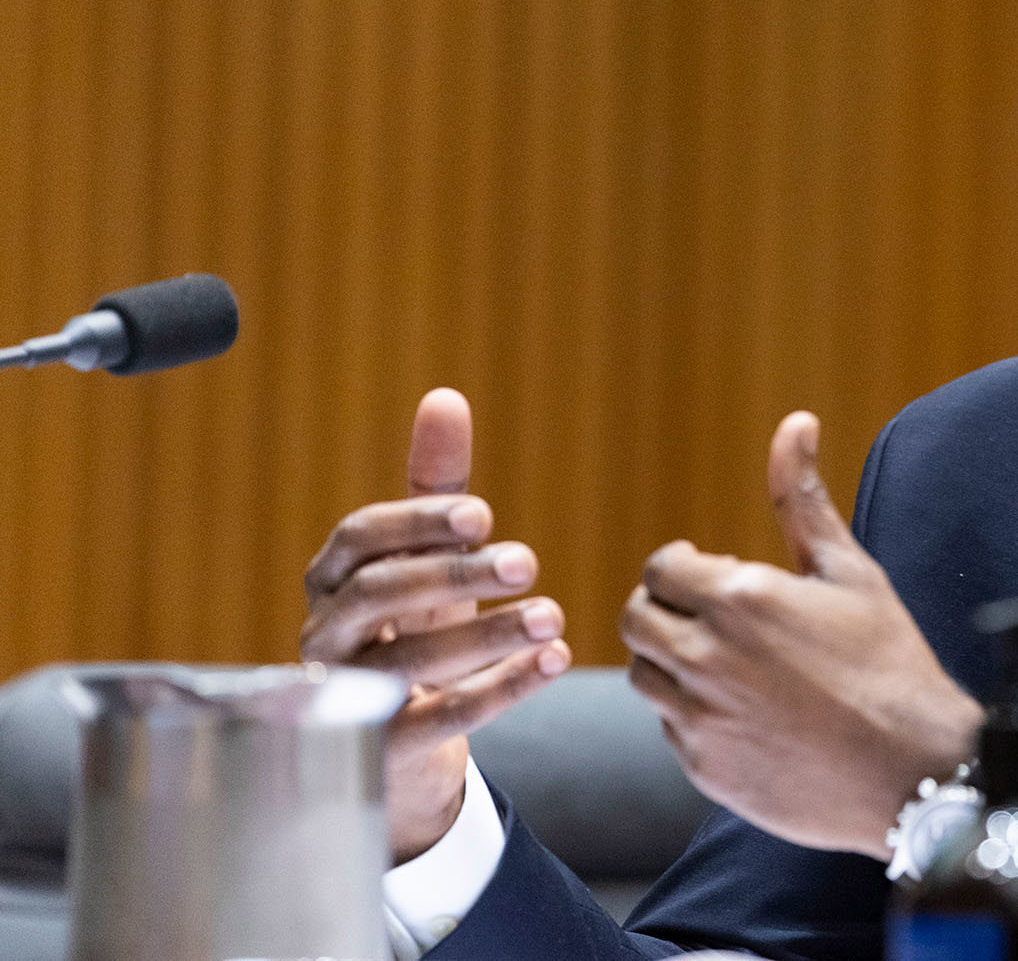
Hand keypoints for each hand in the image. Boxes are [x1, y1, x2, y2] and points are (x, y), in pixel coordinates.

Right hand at [301, 388, 571, 862]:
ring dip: (485, 636)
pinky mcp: (382, 755)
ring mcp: (347, 700)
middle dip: (452, 576)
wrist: (395, 749)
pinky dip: (498, 691)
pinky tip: (551, 663)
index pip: (358, 539)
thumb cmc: (407, 632)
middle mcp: (327, 636)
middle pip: (376, 597)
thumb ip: (433, 488)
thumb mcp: (422, 562)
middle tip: (527, 562)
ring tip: (554, 617)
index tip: (482, 514)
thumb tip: (445, 398)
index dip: (416, 522)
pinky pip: (437, 721)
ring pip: (404, 664)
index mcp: (333, 580)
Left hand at [621, 411, 984, 858]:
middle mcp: (706, 656)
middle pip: (638, 620)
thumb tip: (794, 422)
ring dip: (671, 661)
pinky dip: (693, 714)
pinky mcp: (703, 766)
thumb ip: (802, 498)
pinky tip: (748, 713)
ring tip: (728, 664)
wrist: (914, 773)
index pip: (661, 568)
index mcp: (739, 598)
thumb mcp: (850, 571)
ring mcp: (700, 716)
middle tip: (711, 617)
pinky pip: (671, 727)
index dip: (684, 568)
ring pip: (644, 675)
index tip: (713, 575)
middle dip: (665, 609)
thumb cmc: (889, 662)